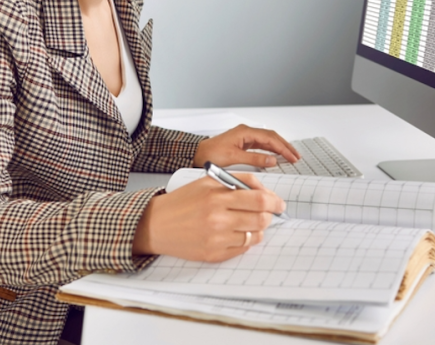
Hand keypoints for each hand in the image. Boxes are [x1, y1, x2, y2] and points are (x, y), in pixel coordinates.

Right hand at [132, 174, 284, 261]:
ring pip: (255, 235)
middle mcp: (218, 218)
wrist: (156, 225)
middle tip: (268, 212)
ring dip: (258, 228)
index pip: (259, 199)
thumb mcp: (206, 182)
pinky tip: (237, 233)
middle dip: (269, 215)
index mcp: (217, 196)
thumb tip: (263, 189)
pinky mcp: (214, 254)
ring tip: (250, 222)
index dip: (275, 201)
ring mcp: (216, 239)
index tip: (278, 203)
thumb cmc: (181, 202)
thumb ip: (236, 181)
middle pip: (261, 219)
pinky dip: (246, 240)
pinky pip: (243, 249)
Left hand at [192, 124, 299, 168]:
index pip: (270, 138)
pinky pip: (261, 145)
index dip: (283, 147)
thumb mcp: (234, 158)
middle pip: (271, 137)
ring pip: (267, 140)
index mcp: (245, 132)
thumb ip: (254, 159)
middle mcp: (246, 132)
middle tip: (296, 156)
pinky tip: (276, 156)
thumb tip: (272, 160)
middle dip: (285, 146)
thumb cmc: (211, 154)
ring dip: (279, 148)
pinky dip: (271, 150)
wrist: (197, 154)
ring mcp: (245, 137)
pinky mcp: (243, 143)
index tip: (292, 156)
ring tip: (290, 156)